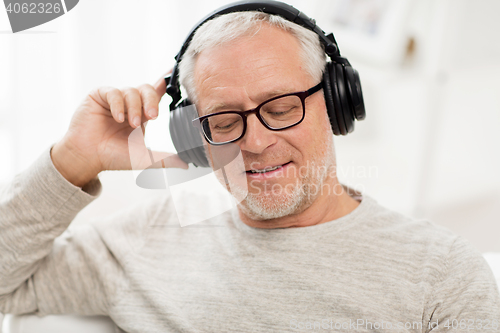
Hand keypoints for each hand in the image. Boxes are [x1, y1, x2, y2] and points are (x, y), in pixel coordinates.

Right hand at [51, 74, 187, 186]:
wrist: (88, 157)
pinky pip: (113, 92)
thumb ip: (166, 159)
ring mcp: (114, 98)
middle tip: (152, 116)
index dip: (166, 82)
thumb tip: (187, 165)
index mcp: (142, 114)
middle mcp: (130, 104)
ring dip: (134, 107)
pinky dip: (118, 104)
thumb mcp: (146, 158)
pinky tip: (118, 118)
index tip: (174, 73)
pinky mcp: (99, 96)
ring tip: (130, 124)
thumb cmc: (114, 157)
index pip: (157, 93)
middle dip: (151, 101)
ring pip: (131, 91)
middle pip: (147, 89)